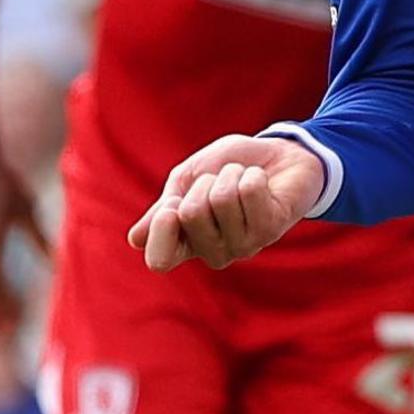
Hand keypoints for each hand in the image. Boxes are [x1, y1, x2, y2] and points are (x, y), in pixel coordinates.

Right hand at [130, 133, 322, 272]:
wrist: (278, 154)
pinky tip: (262, 182)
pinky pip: (248, 192)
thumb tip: (135, 241)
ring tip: (243, 179)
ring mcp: (245, 245)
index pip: (160, 260)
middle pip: (190, 214)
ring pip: (220, 200)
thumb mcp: (186, 181)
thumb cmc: (226, 168)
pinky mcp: (271, 230)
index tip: (172, 205)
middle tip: (221, 181)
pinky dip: (252, 174)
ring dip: (231, 176)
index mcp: (185, 242)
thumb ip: (162, 210)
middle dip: (203, 182)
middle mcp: (214, 252)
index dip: (162, 229)